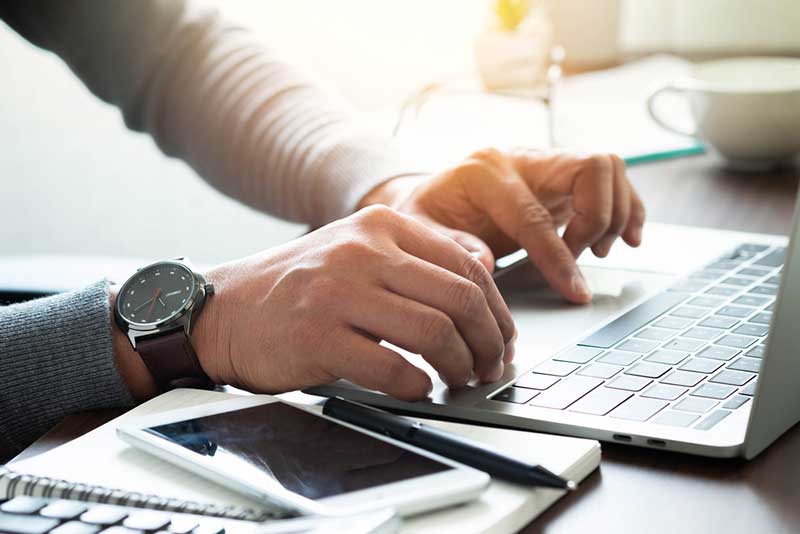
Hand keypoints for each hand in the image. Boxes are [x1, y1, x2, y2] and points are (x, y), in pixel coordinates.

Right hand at [191, 206, 515, 399]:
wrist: (227, 309)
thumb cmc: (301, 288)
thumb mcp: (359, 252)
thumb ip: (417, 259)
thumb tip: (484, 281)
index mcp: (381, 226)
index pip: (466, 265)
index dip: (496, 310)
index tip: (501, 339)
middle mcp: (363, 251)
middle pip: (458, 298)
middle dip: (488, 341)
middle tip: (490, 367)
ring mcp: (338, 292)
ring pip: (433, 332)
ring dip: (460, 365)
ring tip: (460, 380)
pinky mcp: (316, 335)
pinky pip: (391, 367)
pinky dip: (417, 386)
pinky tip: (417, 389)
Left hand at [361, 148, 644, 302]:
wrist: (430, 198)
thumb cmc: (424, 216)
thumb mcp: (418, 232)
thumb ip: (447, 245)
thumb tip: (484, 263)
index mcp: (484, 171)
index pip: (533, 214)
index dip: (557, 256)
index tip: (575, 291)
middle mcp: (521, 157)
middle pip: (589, 167)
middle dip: (596, 221)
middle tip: (584, 258)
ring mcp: (546, 162)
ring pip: (608, 167)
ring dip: (615, 214)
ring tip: (598, 252)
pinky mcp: (562, 176)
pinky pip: (612, 179)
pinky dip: (627, 208)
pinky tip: (627, 238)